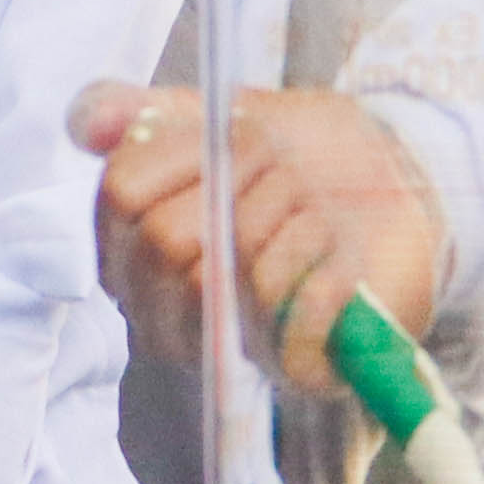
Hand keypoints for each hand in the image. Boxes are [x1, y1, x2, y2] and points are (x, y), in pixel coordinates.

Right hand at [69, 80, 442, 396]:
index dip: (185, 150)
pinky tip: (341, 256)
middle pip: (168, 237)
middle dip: (242, 179)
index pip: (121, 194)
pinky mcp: (292, 369)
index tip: (234, 132)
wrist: (399, 191)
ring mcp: (226, 344)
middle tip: (285, 168)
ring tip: (317, 208)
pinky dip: (328, 267)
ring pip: (235, 270)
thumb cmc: (301, 160)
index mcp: (132, 252)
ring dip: (293, 214)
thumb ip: (143, 113)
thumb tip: (85, 124)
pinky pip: (295, 315)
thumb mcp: (220, 117)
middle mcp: (165, 310)